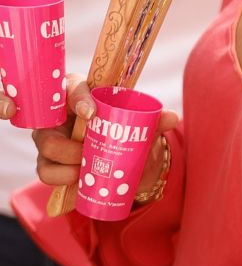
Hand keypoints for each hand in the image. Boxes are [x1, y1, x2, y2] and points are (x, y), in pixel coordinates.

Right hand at [31, 77, 178, 192]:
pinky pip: (46, 171)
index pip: (71, 86)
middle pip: (50, 123)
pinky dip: (63, 177)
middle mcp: (60, 116)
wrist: (126, 164)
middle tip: (90, 151)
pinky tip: (80, 179)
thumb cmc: (127, 135)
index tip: (91, 113)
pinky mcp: (49, 162)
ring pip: (47, 147)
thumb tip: (172, 117)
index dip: (77, 97)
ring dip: (68, 160)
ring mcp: (51, 139)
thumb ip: (155, 122)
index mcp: (81, 96)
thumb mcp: (141, 129)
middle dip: (69, 142)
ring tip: (87, 167)